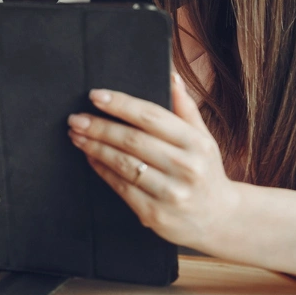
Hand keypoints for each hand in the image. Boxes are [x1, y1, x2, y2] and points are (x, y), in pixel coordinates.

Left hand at [67, 73, 240, 249]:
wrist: (220, 219)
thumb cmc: (205, 171)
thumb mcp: (203, 139)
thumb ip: (185, 108)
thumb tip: (171, 75)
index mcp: (196, 143)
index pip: (152, 117)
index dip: (121, 104)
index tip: (95, 96)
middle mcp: (186, 167)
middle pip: (133, 140)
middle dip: (99, 127)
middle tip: (75, 118)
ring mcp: (170, 192)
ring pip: (123, 164)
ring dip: (95, 147)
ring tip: (76, 135)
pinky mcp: (155, 214)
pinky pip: (121, 187)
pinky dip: (101, 170)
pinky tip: (90, 157)